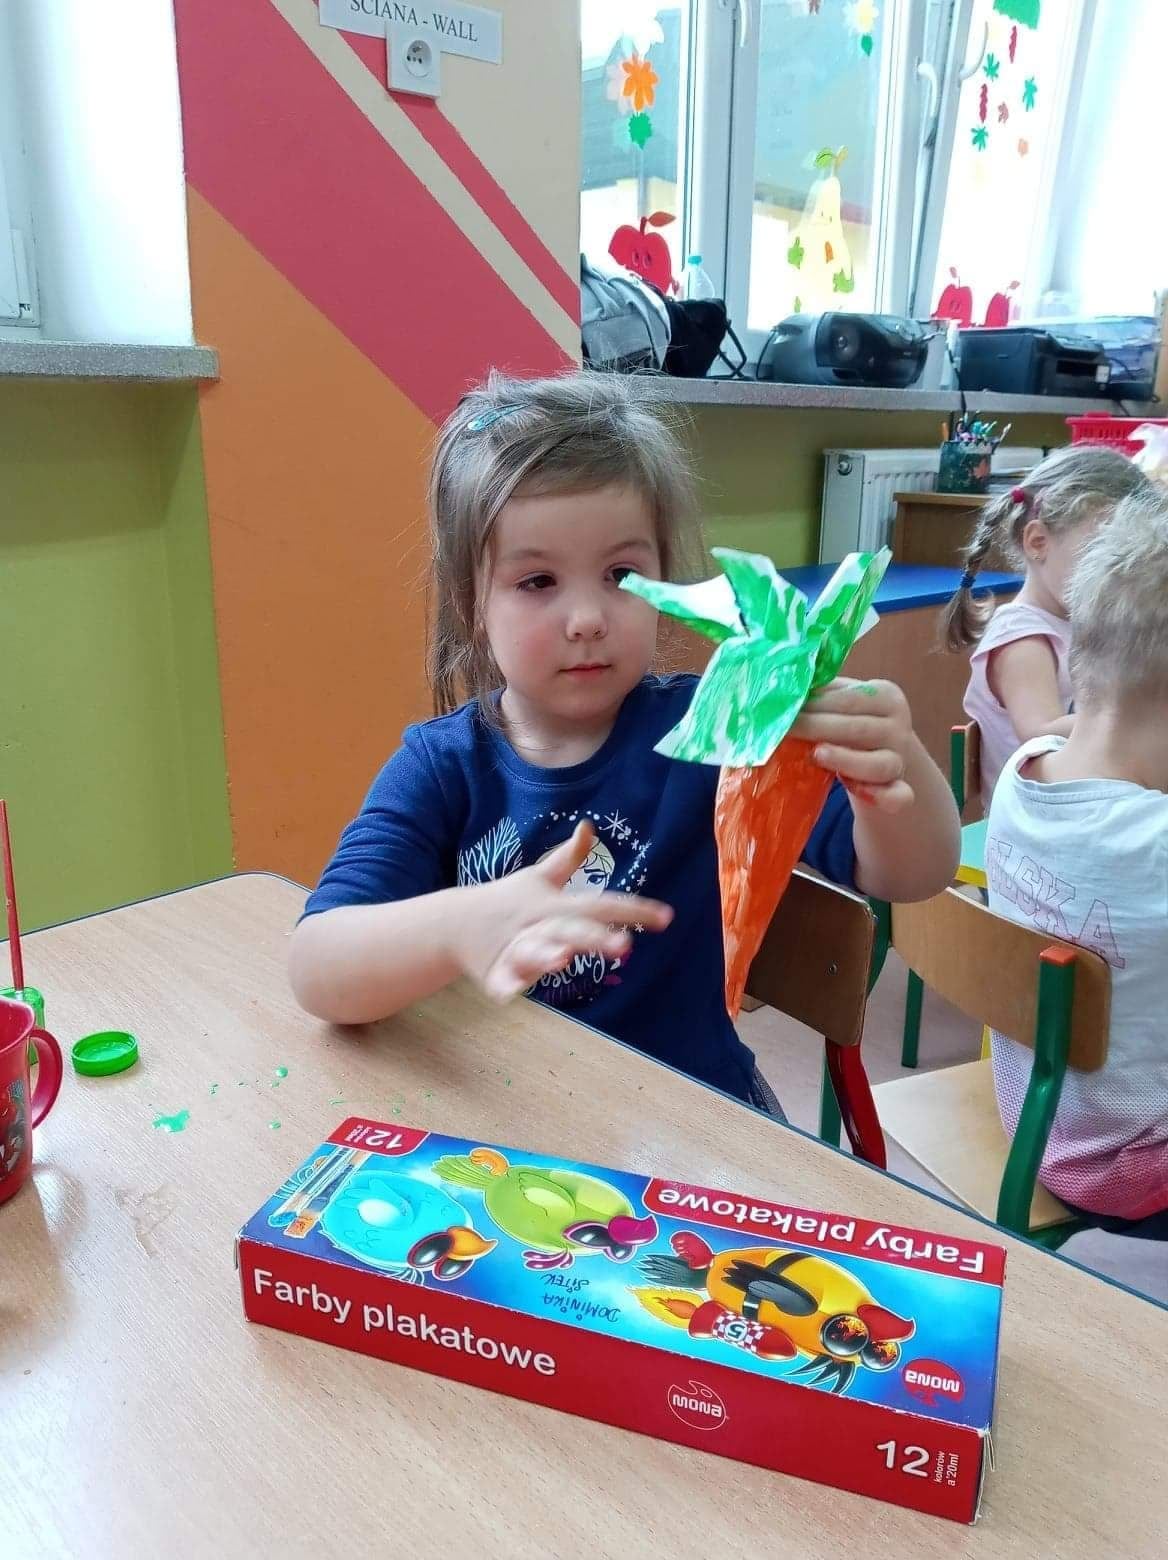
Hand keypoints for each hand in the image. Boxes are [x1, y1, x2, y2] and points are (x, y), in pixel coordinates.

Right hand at [458, 822, 672, 1001]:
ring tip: (563, 958)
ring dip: (547, 955)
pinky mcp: (496, 972)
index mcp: (554, 904)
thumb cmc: (507, 901)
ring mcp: (515, 949)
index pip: (600, 905)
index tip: (666, 917)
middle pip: (569, 930)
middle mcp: (538, 925)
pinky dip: (505, 986)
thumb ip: (568, 857)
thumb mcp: (538, 877)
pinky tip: (509, 994)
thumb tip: (588, 825)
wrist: (456, 923)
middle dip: (595, 937)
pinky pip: (501, 981)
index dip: (633, 910)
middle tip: (624, 945)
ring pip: (533, 952)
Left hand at [791, 678, 914, 814]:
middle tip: (784, 729)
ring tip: (816, 754)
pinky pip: (898, 796)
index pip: (849, 698)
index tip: (782, 706)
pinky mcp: (899, 792)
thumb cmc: (849, 726)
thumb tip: (780, 692)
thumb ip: (819, 695)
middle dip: (817, 728)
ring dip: (846, 759)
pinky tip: (858, 791)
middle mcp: (898, 728)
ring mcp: (900, 762)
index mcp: (886, 697)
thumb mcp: (840, 704)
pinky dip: (882, 796)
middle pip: (859, 729)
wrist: (879, 760)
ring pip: (879, 764)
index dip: (814, 703)